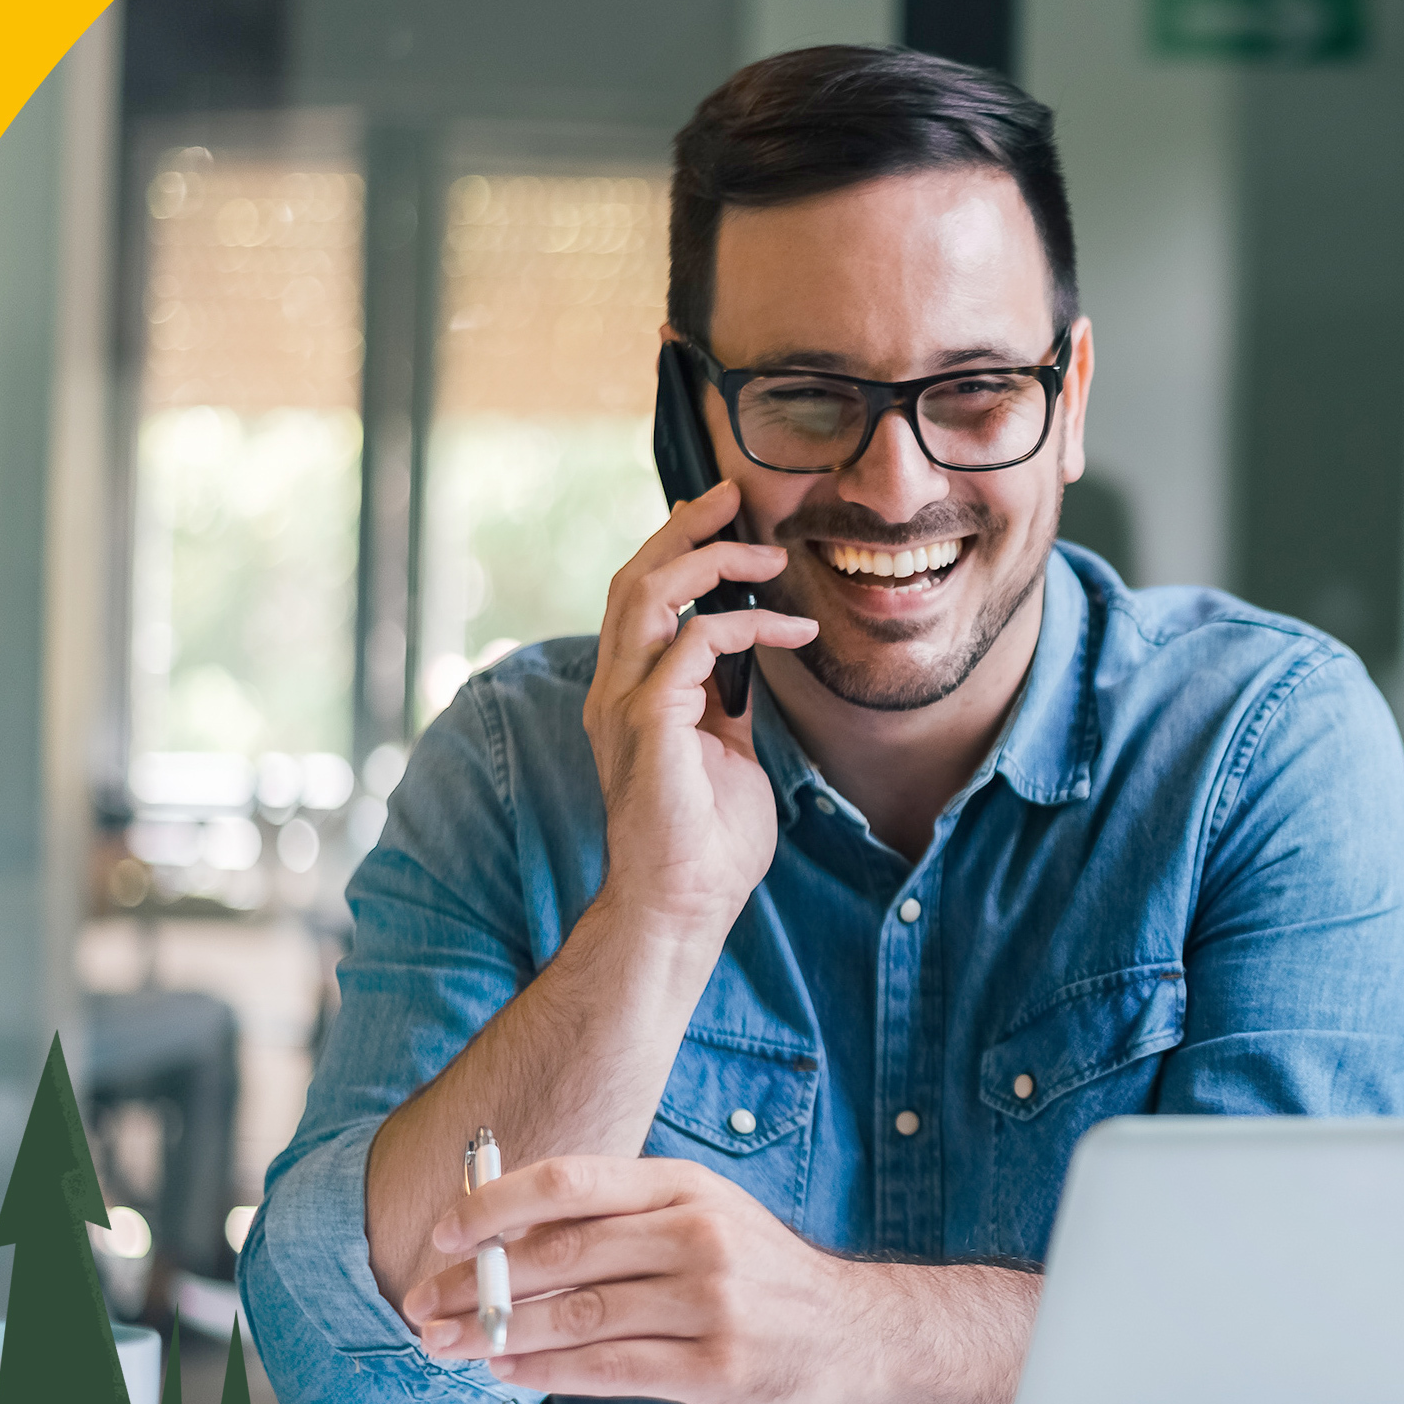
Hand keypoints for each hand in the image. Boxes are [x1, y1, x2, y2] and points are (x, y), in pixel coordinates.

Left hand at [400, 1156, 878, 1403]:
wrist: (856, 1331)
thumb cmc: (760, 1274)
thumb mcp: (700, 1216)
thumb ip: (618, 1221)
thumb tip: (510, 1234)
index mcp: (683, 1188)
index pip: (571, 1181)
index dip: (495, 1205)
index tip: (443, 1233)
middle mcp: (697, 1235)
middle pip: (561, 1253)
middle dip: (479, 1282)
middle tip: (425, 1303)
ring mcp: (710, 1302)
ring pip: (577, 1316)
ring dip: (499, 1334)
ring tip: (452, 1344)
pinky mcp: (715, 1366)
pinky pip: (609, 1369)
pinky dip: (548, 1373)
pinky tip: (512, 1372)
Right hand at [583, 481, 819, 937]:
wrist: (684, 905)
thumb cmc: (707, 842)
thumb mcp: (724, 752)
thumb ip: (723, 703)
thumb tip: (749, 661)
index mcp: (627, 693)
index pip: (638, 597)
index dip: (675, 549)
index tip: (725, 521)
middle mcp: (614, 690)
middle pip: (633, 578)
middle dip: (683, 529)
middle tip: (733, 498)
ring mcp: (623, 704)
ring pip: (648, 593)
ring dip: (708, 561)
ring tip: (764, 552)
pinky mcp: (648, 722)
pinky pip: (691, 643)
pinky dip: (743, 626)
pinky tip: (790, 631)